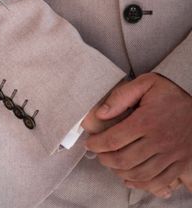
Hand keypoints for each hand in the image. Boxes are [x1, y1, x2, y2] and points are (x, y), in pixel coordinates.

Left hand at [85, 73, 191, 195]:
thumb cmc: (172, 97)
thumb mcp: (148, 84)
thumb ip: (122, 95)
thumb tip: (101, 113)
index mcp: (146, 121)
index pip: (113, 140)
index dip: (96, 144)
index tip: (89, 143)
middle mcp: (158, 142)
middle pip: (123, 160)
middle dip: (105, 160)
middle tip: (98, 154)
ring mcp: (171, 156)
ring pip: (139, 174)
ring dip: (119, 172)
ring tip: (111, 164)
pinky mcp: (180, 166)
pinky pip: (158, 182)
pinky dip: (140, 184)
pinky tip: (129, 178)